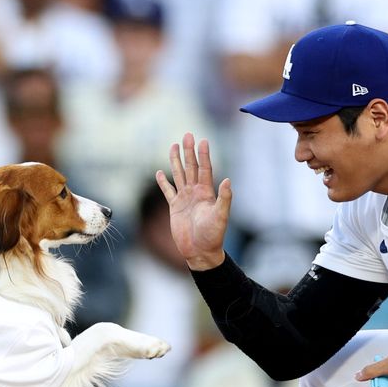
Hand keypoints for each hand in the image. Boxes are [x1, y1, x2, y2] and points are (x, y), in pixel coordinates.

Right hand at [156, 132, 231, 270]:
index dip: (204, 155)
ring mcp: (184, 199)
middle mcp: (195, 192)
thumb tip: (227, 180)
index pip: (205, 169)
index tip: (203, 140)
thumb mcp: (221, 216)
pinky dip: (163, 182)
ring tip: (173, 146)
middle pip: (191, 167)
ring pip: (179, 175)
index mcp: (207, 192)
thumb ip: (224, 198)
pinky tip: (159, 172)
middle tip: (187, 135)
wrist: (200, 251)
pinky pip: (168, 191)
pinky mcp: (174, 207)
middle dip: (189, 151)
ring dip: (176, 161)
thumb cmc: (213, 235)